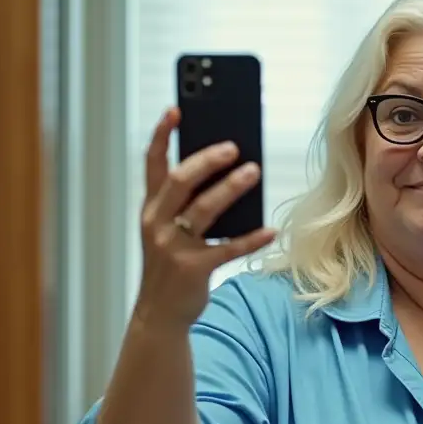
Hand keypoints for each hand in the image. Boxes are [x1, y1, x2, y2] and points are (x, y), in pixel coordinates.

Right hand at [134, 108, 275, 332]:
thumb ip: (188, 203)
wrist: (160, 313)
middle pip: (180, 180)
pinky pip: (227, 249)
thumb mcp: (170, 230)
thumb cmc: (171, 266)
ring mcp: (173, 247)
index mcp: (151, 208)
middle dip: (206, 160)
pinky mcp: (193, 269)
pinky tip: (271, 230)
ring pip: (204, 209)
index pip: (153, 164)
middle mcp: (157, 223)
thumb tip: (227, 170)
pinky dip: (251, 239)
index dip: (162, 135)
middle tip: (234, 146)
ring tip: (254, 172)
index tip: (176, 109)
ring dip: (231, 188)